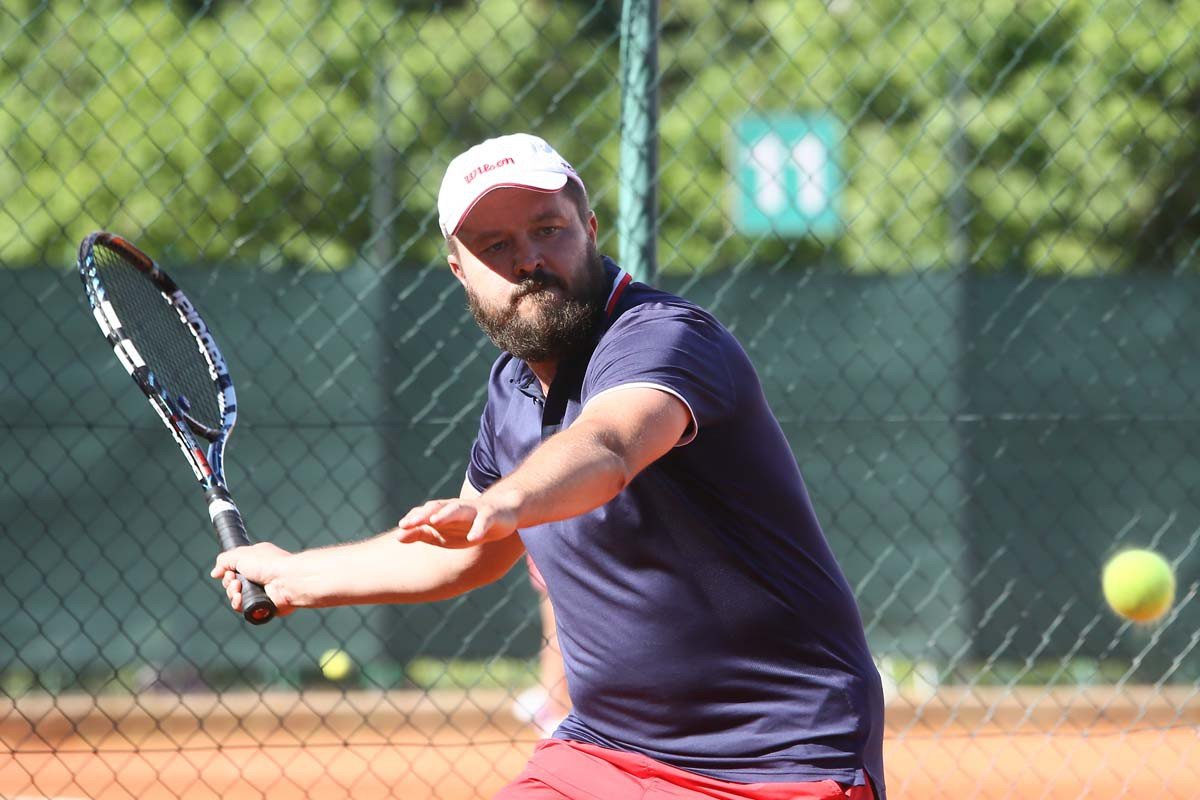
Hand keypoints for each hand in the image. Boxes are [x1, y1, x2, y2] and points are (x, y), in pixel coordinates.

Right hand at [210, 542, 294, 615]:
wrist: (287, 580)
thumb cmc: (268, 564)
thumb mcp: (240, 554)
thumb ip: (224, 561)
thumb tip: (215, 573)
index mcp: (255, 561)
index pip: (234, 569)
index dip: (227, 572)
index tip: (228, 572)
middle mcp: (259, 576)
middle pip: (233, 585)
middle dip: (229, 584)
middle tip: (235, 581)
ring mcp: (262, 591)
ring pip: (236, 598)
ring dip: (232, 594)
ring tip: (238, 590)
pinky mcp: (264, 605)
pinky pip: (244, 608)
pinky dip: (239, 604)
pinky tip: (240, 599)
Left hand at [396, 495, 518, 547]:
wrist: (502, 514)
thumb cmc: (467, 526)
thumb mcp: (443, 534)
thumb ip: (421, 533)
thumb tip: (397, 536)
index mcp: (444, 512)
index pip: (427, 512)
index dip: (414, 517)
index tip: (402, 525)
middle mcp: (457, 508)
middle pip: (439, 508)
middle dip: (425, 514)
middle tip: (411, 522)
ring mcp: (475, 510)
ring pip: (459, 509)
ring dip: (446, 514)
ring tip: (434, 522)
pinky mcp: (492, 516)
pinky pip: (484, 521)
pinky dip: (478, 528)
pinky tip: (472, 538)